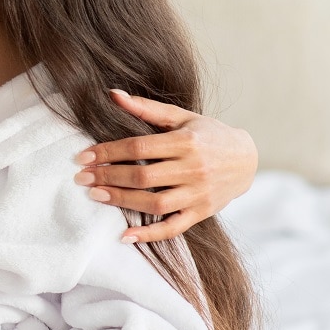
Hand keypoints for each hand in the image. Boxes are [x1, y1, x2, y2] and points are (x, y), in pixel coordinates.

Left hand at [73, 89, 256, 243]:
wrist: (247, 159)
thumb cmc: (208, 134)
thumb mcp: (181, 116)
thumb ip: (146, 108)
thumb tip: (112, 94)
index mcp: (186, 142)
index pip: (138, 147)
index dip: (108, 152)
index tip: (83, 157)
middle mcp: (194, 169)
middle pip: (143, 176)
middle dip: (108, 177)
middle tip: (82, 178)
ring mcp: (199, 194)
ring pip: (155, 203)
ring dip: (122, 201)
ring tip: (96, 196)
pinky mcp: (202, 213)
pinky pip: (174, 228)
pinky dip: (149, 234)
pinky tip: (125, 235)